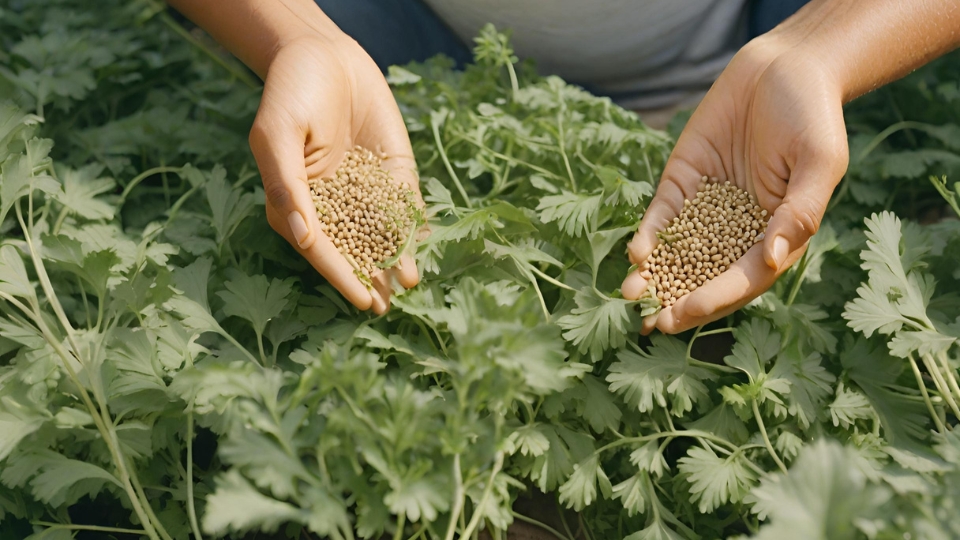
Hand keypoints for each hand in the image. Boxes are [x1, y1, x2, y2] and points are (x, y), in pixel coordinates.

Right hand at [249, 35, 421, 314]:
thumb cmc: (290, 92)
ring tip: (410, 283)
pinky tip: (425, 243)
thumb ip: (285, 186)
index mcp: (297, 201)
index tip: (361, 299)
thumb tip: (300, 237)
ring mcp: (363, 187)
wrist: (323, 52)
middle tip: (388, 307)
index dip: (340, 275)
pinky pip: (404, 202)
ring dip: (395, 257)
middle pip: (353, 246)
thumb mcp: (277, 136)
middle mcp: (331, 201)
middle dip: (371, 276)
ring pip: (382, 230)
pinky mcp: (391, 170)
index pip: (320, 247)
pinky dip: (414, 223)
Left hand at [621, 36, 848, 333]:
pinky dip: (649, 236)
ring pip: (679, 252)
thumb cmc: (812, 115)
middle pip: (706, 275)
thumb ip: (799, 211)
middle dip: (677, 299)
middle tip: (648, 321)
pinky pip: (664, 217)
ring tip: (629, 293)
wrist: (784, 66)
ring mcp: (710, 208)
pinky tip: (635, 252)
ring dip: (655, 275)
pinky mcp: (685, 182)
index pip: (742, 279)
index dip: (712, 300)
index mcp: (778, 236)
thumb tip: (772, 258)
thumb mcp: (818, 162)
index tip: (681, 315)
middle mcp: (741, 229)